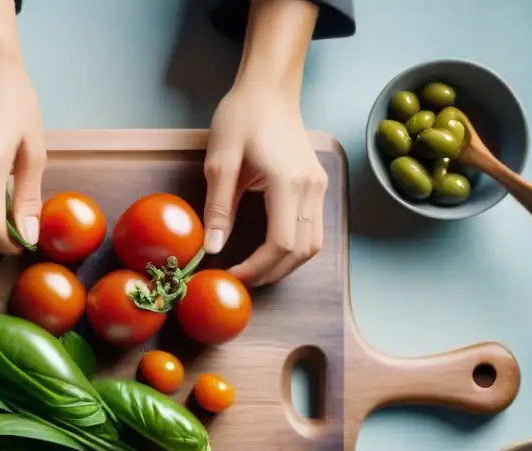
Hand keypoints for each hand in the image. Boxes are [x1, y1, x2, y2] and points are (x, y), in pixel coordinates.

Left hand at [203, 84, 327, 286]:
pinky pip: (312, 230)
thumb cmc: (242, 117)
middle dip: (270, 273)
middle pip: (301, 252)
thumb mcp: (220, 161)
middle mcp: (311, 188)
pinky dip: (293, 249)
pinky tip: (267, 252)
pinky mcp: (317, 186)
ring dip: (284, 265)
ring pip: (312, 245)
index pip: (281, 244)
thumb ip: (218, 208)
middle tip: (238, 279)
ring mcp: (319, 187)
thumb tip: (212, 249)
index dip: (256, 268)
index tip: (230, 275)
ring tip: (252, 270)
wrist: (269, 88)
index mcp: (289, 182)